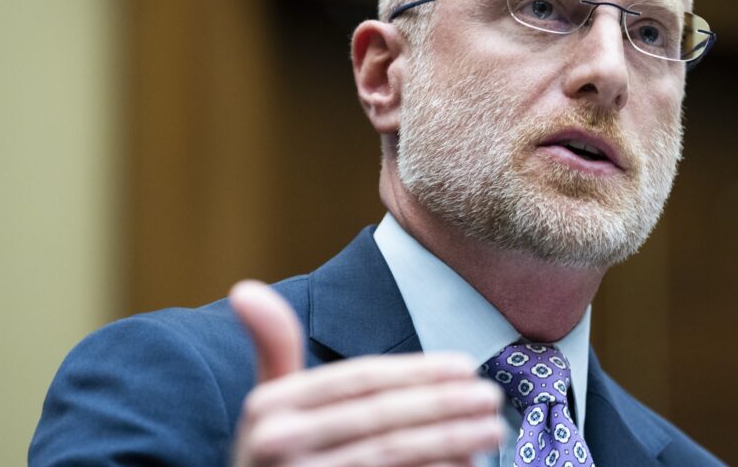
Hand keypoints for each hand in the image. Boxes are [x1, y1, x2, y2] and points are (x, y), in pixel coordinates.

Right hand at [228, 280, 503, 465]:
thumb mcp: (266, 404)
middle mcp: (278, 446)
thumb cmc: (272, 455)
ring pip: (391, 456)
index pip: (359, 381)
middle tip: (492, 397)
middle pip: (380, 418)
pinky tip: (465, 465)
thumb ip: (272, 346)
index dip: (416, 372)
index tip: (466, 365)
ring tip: (492, 430)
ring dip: (451, 441)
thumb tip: (245, 288)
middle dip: (445, 405)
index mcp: (270, 407)